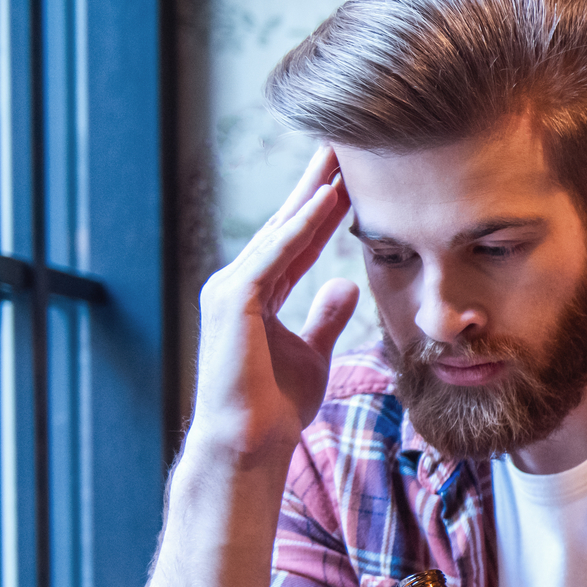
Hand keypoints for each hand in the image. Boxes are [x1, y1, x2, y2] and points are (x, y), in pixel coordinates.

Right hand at [189, 146, 358, 460]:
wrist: (250, 443)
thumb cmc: (276, 407)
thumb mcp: (312, 353)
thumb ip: (325, 317)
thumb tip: (343, 284)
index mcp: (258, 292)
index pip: (297, 238)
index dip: (325, 207)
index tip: (354, 175)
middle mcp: (240, 282)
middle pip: (287, 223)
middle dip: (316, 184)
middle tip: (344, 143)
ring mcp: (232, 288)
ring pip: (281, 230)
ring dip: (312, 192)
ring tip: (341, 156)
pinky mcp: (234, 300)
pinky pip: (275, 254)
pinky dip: (301, 227)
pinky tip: (327, 200)